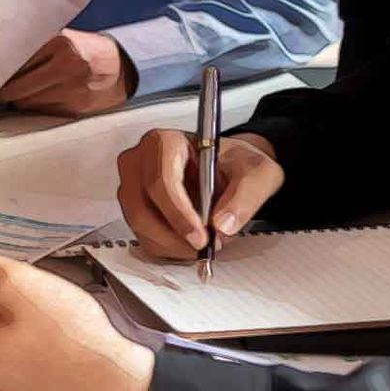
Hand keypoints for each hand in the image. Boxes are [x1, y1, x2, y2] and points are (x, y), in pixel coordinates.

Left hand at [0, 29, 136, 115]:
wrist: (122, 68)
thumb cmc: (85, 51)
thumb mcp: (64, 39)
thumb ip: (36, 47)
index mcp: (61, 43)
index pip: (16, 62)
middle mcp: (66, 66)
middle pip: (17, 87)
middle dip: (2, 91)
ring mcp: (71, 90)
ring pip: (25, 103)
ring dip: (16, 101)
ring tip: (13, 94)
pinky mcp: (74, 108)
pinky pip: (40, 112)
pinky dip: (33, 107)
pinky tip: (36, 99)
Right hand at [115, 129, 282, 259]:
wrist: (228, 170)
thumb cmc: (236, 164)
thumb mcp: (257, 172)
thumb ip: (246, 195)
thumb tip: (223, 224)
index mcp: (165, 142)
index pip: (161, 181)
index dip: (178, 213)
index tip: (200, 235)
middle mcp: (139, 162)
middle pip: (141, 208)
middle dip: (173, 235)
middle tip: (202, 247)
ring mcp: (132, 186)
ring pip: (139, 226)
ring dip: (170, 244)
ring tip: (201, 245)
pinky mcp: (132, 208)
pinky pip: (141, 236)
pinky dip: (165, 248)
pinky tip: (187, 244)